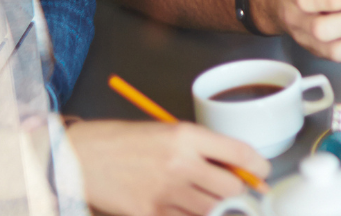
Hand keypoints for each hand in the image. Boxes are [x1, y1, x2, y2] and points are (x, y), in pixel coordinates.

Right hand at [68, 120, 268, 215]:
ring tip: (209, 200)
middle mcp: (180, 164)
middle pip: (232, 187)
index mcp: (185, 136)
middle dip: (239, 191)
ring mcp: (165, 192)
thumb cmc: (121, 141)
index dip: (259, 166)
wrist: (78, 158)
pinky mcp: (150, 213)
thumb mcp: (164, 132)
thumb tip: (231, 167)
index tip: (262, 172)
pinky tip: (185, 209)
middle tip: (236, 190)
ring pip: (212, 210)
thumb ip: (198, 148)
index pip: (239, 153)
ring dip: (217, 208)